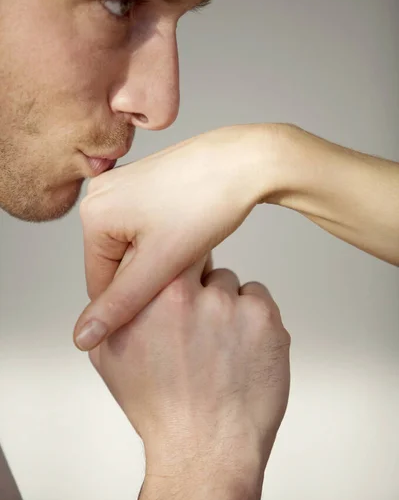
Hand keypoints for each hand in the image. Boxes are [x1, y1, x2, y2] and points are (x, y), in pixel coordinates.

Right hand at [75, 124, 279, 350]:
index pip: (100, 283)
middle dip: (148, 275)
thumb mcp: (160, 264)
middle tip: (182, 265)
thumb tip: (82, 337)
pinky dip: (165, 239)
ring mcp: (123, 184)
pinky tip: (189, 230)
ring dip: (158, 258)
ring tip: (189, 245)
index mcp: (93, 213)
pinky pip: (144, 226)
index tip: (169, 295)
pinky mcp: (144, 182)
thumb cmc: (207, 203)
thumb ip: (119, 304)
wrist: (245, 161)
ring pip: (133, 247)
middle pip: (116, 263)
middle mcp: (100, 193)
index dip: (136, 299)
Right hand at [89, 256, 290, 499]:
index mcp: (155, 296)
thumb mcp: (112, 356)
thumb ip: (110, 312)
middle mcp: (195, 296)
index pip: (168, 251)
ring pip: (231, 283)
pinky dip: (252, 318)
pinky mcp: (266, 320)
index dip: (172, 267)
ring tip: (218, 344)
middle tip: (197, 320)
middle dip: (198, 284)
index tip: (176, 281)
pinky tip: (240, 349)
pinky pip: (258, 298)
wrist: (205, 448)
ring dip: (226, 305)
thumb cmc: (159, 406)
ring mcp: (234, 306)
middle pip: (201, 262)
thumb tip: (114, 285)